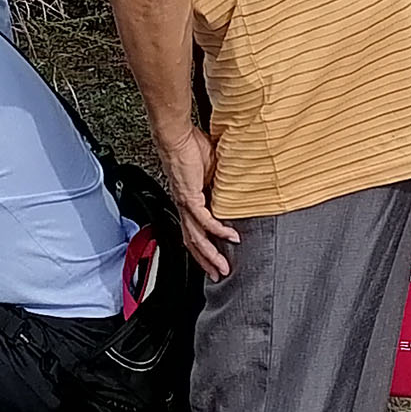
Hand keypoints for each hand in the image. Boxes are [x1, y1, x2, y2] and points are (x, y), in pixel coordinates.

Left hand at [152, 120, 239, 279]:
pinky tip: (228, 238)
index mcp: (189, 201)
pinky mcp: (190, 197)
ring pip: (197, 237)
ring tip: (223, 267)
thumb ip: (219, 183)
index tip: (216, 259)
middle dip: (205, 261)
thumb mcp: (211, 170)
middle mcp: (184, 206)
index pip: (195, 230)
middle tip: (217, 274)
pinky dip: (217, 230)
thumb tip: (233, 188)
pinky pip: (204, 220)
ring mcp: (186, 203)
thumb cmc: (191, 147)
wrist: (177, 136)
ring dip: (211, 255)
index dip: (204, 247)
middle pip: (193, 241)